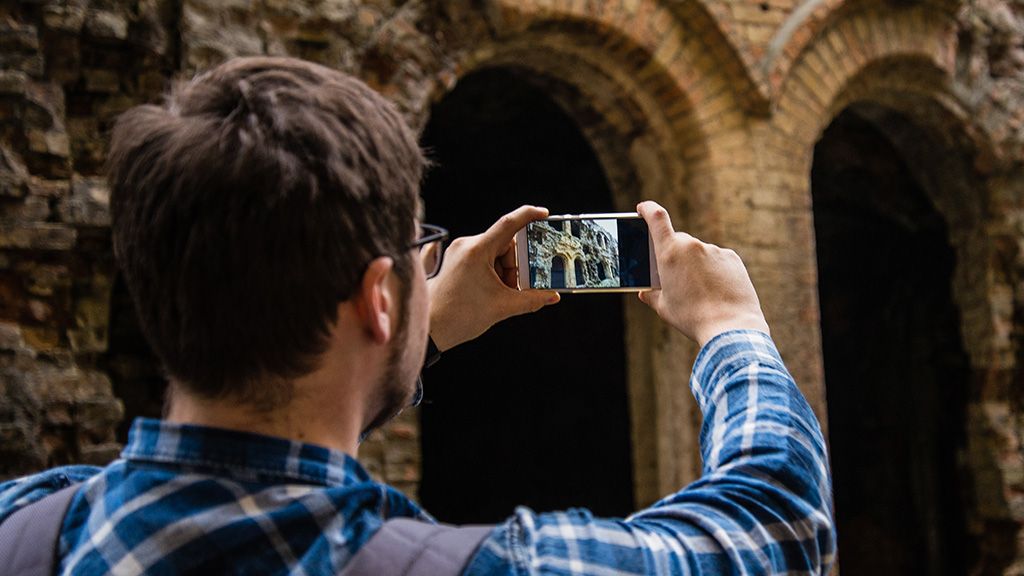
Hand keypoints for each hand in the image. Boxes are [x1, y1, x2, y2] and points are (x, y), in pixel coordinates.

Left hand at [428, 205, 559, 350]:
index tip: (544, 214)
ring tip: (500, 294)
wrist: (429, 330)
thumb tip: (552, 296)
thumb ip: (531, 299)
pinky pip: (481, 259)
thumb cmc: (458, 316)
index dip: (528, 215)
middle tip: (517, 287)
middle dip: (515, 266)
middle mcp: (466, 245)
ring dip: (503, 272)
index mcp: (477, 250)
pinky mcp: (454, 261)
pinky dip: (492, 273)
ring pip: (493, 254)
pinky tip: (492, 291)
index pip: (508, 224)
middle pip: (504, 244)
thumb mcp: (502, 307)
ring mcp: (458, 253)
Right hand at [637, 200, 768, 346]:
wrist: (730, 326)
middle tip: (674, 275)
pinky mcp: (732, 258)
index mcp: (669, 253)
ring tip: (699, 291)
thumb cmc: (692, 317)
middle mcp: (692, 246)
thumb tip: (644, 292)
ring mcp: (714, 250)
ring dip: (695, 264)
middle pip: (677, 241)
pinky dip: (714, 270)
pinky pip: (717, 259)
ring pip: (699, 252)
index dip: (647, 209)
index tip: (642, 208)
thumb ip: (651, 295)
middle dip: (674, 254)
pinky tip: (715, 289)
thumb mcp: (664, 308)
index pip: (656, 218)